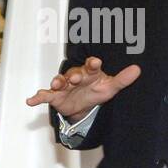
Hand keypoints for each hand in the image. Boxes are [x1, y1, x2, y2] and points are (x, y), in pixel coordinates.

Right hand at [26, 55, 140, 121]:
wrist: (83, 105)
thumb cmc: (96, 91)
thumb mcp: (110, 87)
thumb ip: (122, 79)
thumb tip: (137, 70)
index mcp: (90, 72)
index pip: (91, 66)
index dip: (92, 64)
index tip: (95, 62)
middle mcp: (76, 76)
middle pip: (73, 73)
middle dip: (73, 75)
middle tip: (75, 77)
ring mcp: (64, 86)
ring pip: (59, 82)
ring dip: (57, 82)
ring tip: (56, 84)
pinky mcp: (55, 96)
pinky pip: (45, 95)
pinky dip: (37, 97)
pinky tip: (30, 101)